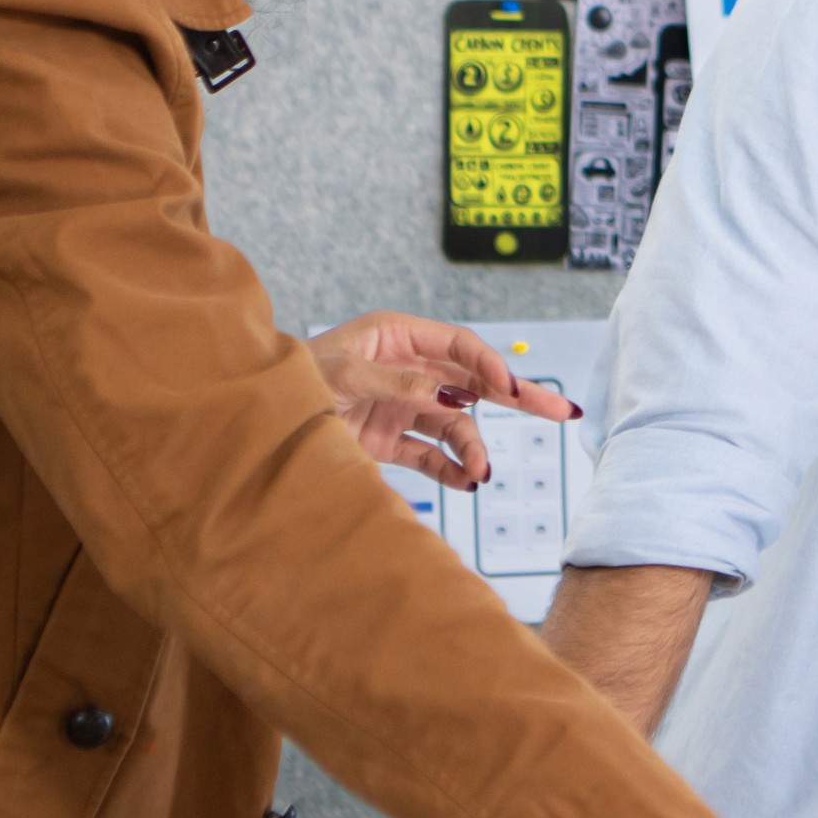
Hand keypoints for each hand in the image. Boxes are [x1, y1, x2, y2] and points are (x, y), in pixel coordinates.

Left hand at [307, 311, 577, 492]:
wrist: (255, 423)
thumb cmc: (292, 380)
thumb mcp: (343, 372)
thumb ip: (398, 382)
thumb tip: (447, 394)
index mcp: (397, 336)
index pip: (458, 346)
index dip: (488, 365)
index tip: (509, 388)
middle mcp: (407, 370)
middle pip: (473, 383)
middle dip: (517, 398)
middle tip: (562, 412)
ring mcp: (401, 407)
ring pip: (456, 425)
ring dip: (472, 446)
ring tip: (479, 471)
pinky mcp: (390, 442)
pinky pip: (432, 455)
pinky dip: (451, 469)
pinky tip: (468, 481)